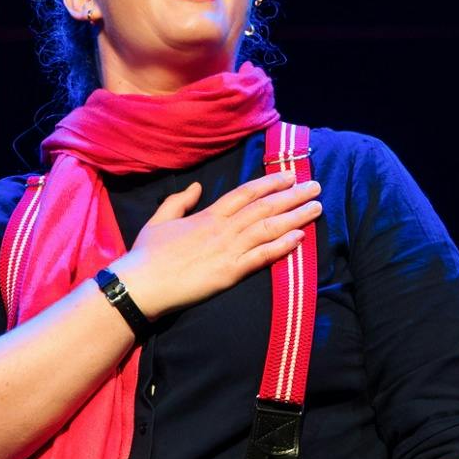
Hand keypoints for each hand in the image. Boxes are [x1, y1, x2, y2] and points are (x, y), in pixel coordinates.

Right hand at [108, 168, 321, 320]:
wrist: (141, 284)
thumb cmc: (146, 254)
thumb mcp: (160, 219)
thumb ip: (180, 201)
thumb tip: (198, 187)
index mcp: (208, 215)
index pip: (246, 193)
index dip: (270, 182)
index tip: (290, 175)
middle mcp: (222, 229)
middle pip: (264, 206)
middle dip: (292, 195)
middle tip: (315, 186)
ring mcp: (228, 250)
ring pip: (268, 228)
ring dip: (295, 216)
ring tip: (316, 207)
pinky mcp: (229, 273)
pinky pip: (261, 257)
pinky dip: (282, 246)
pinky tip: (300, 238)